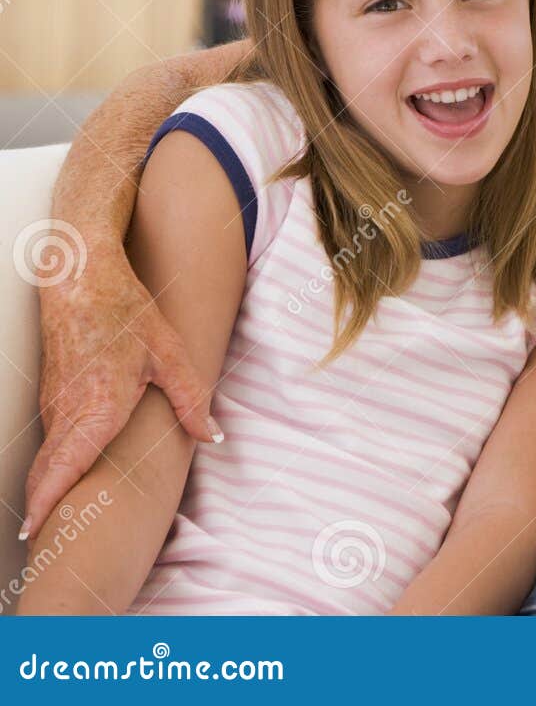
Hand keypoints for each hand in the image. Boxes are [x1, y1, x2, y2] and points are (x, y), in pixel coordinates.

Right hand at [24, 238, 216, 538]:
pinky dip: (49, 466)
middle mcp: (68, 410)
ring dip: (45, 489)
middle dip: (43, 508)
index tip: (36, 531)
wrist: (83, 279)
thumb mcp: (170, 355)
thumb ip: (192, 401)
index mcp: (98, 406)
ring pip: (46, 456)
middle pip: (47, 471)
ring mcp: (55, 404)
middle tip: (45, 543)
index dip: (49, 501)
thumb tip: (212, 436)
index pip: (64, 465)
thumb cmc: (125, 313)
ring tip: (50, 524)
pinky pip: (50, 440)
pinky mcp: (52, 396)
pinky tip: (58, 481)